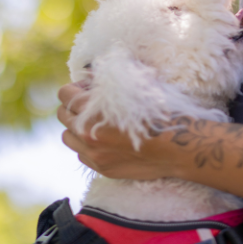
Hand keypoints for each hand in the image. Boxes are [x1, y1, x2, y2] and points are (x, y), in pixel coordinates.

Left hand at [56, 82, 173, 179]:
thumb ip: (109, 79)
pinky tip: (103, 140)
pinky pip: (82, 155)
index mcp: (91, 110)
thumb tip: (94, 74)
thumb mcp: (135, 85)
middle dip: (73, 106)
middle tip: (90, 103)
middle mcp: (86, 133)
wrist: (179, 146)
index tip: (88, 87)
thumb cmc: (159, 111)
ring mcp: (94, 154)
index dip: (75, 87)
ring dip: (76, 128)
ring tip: (93, 123)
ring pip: (68, 137)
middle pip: (63, 115)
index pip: (65, 94)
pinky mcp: (103, 169)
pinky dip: (87, 146)